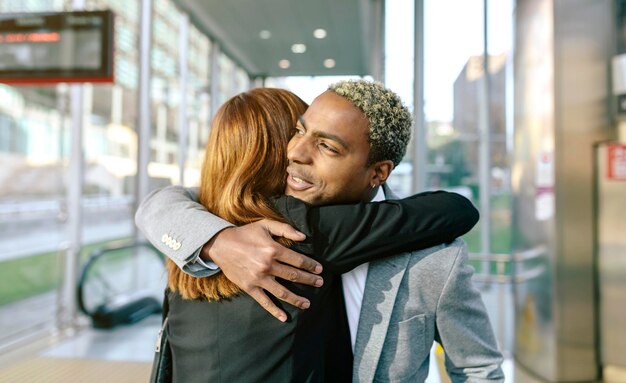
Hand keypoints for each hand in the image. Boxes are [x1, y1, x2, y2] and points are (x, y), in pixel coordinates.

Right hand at [202, 219, 323, 321]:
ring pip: (282, 292)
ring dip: (297, 299)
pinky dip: (274, 311)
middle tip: (320, 283)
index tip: (319, 270)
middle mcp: (267, 266)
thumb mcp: (265, 225)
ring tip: (308, 303)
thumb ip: (285, 229)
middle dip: (309, 280)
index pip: (298, 260)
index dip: (310, 265)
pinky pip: (264, 302)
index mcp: (273, 250)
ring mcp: (258, 279)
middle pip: (293, 276)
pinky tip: (284, 317)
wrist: (221, 245)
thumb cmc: (245, 233)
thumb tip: (304, 237)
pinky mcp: (250, 287)